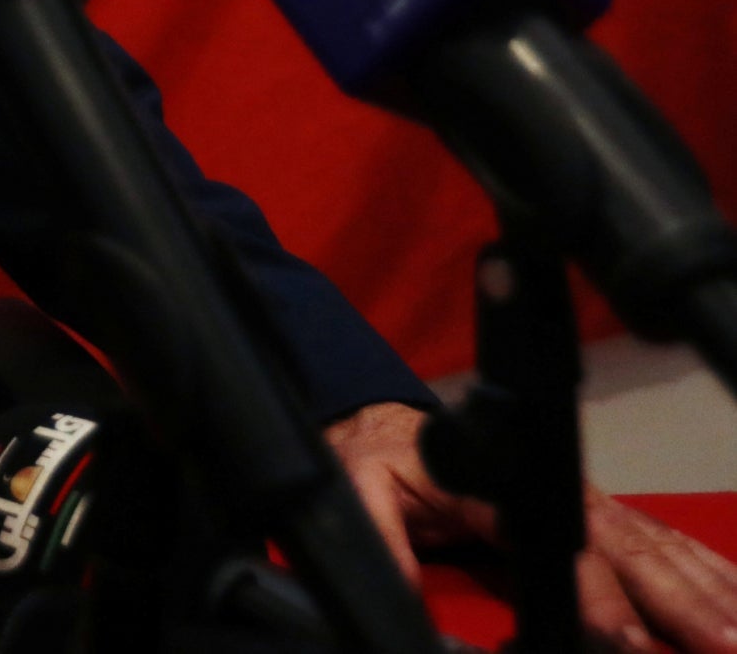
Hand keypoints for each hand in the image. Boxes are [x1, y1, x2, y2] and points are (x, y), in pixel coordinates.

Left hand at [327, 399, 736, 652]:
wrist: (390, 424)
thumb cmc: (380, 457)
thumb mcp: (357, 487)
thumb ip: (380, 541)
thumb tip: (394, 596)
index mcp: (502, 491)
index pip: (561, 551)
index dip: (597, 601)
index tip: (628, 643)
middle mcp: (557, 493)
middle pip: (629, 552)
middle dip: (680, 603)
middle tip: (723, 646)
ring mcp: (584, 501)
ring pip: (658, 548)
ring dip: (705, 590)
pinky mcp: (597, 513)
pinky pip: (659, 540)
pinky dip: (703, 568)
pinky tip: (732, 596)